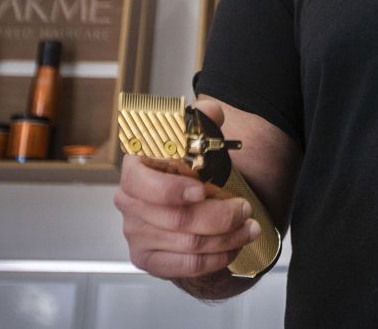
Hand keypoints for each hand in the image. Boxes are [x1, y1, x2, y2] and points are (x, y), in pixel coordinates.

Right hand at [114, 101, 262, 280]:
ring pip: (188, 243)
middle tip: (245, 210)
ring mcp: (136, 233)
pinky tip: (231, 247)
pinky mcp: (147, 258)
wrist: (185, 204)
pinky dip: (215, 258)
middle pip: (176, 219)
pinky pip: (185, 266)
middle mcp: (130, 203)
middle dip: (219, 216)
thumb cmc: (188, 171)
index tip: (200, 189)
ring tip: (248, 227)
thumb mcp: (195, 141)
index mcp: (135, 169)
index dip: (171, 190)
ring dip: (226, 237)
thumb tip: (211, 111)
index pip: (141, 183)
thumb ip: (203, 122)